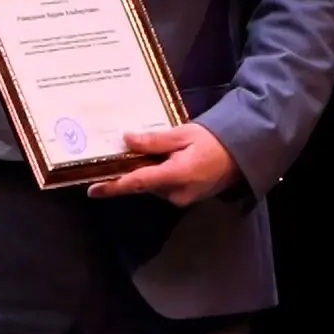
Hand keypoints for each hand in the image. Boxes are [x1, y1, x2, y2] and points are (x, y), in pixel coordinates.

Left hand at [87, 122, 240, 207]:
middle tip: (108, 160)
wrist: (241, 155)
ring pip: (151, 187)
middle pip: (142, 185)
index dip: (113, 187)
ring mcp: (182, 198)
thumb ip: (154, 141)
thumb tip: (127, 140)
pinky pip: (162, 187)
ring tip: (134, 154)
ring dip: (142, 173)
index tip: (92, 190)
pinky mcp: (185, 198)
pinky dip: (154, 176)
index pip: (138, 183)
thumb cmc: (212, 141)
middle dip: (126, 174)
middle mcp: (177, 193)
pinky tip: (153, 161)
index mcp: (176, 175)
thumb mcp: (182, 134)